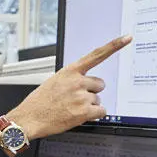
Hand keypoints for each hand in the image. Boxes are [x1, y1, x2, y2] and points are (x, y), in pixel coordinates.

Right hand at [5, 35, 131, 139]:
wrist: (29, 118)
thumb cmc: (39, 102)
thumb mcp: (53, 82)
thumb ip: (71, 79)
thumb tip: (85, 84)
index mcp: (69, 71)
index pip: (96, 55)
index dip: (114, 46)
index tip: (127, 38)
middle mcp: (77, 81)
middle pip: (100, 84)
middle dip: (92, 92)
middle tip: (76, 99)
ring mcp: (81, 96)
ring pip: (98, 100)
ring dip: (89, 106)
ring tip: (71, 108)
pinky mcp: (84, 111)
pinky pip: (101, 111)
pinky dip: (93, 115)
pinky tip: (79, 116)